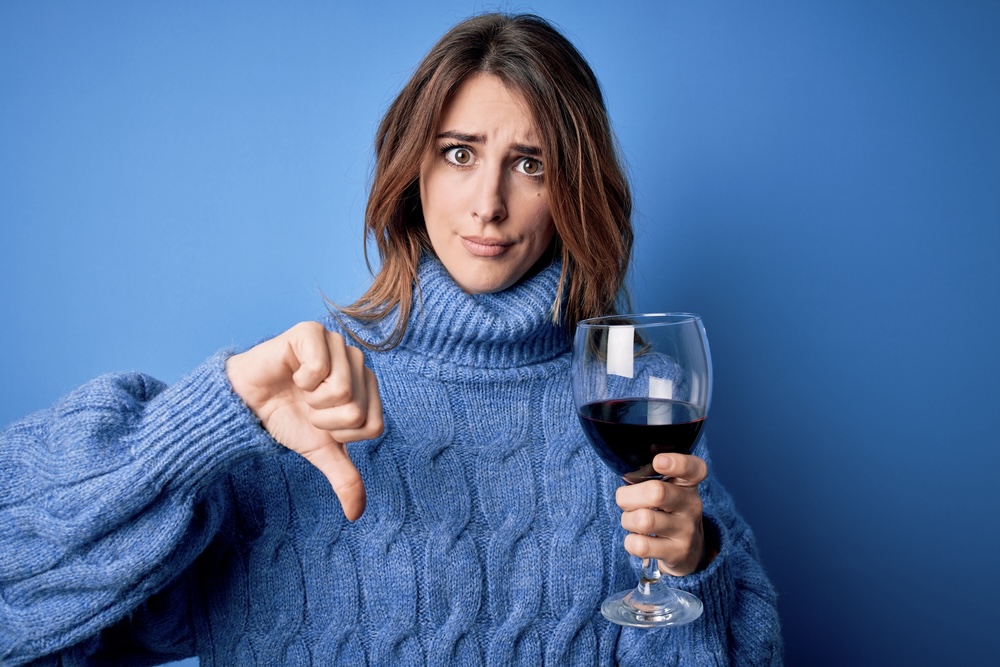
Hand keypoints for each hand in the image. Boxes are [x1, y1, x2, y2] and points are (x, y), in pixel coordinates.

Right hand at [225, 321, 382, 520]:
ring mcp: (337, 344)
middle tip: (306, 406)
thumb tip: (356, 514)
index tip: (320, 423)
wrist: (247, 403)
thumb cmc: (287, 418)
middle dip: (324, 419)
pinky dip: (300, 380)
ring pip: (342, 391)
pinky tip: (292, 373)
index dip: (341, 434)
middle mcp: (358, 361)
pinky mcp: (312, 332)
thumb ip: (344, 477)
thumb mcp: (318, 450)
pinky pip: (320, 368)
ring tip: (299, 390)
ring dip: (312, 401)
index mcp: (367, 387)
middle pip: (357, 410)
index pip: (372, 426)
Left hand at [616, 453, 708, 575]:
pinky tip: (637, 539)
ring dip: (628, 520)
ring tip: (632, 521)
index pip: (694, 468)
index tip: (658, 461)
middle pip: (656, 492)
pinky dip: (630, 542)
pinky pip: (642, 546)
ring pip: (644, 520)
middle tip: (625, 502)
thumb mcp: (668, 489)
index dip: (677, 462)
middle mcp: (691, 504)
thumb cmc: (667, 510)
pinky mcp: (678, 553)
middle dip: (629, 497)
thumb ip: (650, 477)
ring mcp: (686, 530)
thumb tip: (625, 475)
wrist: (686, 550)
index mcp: (688, 483)